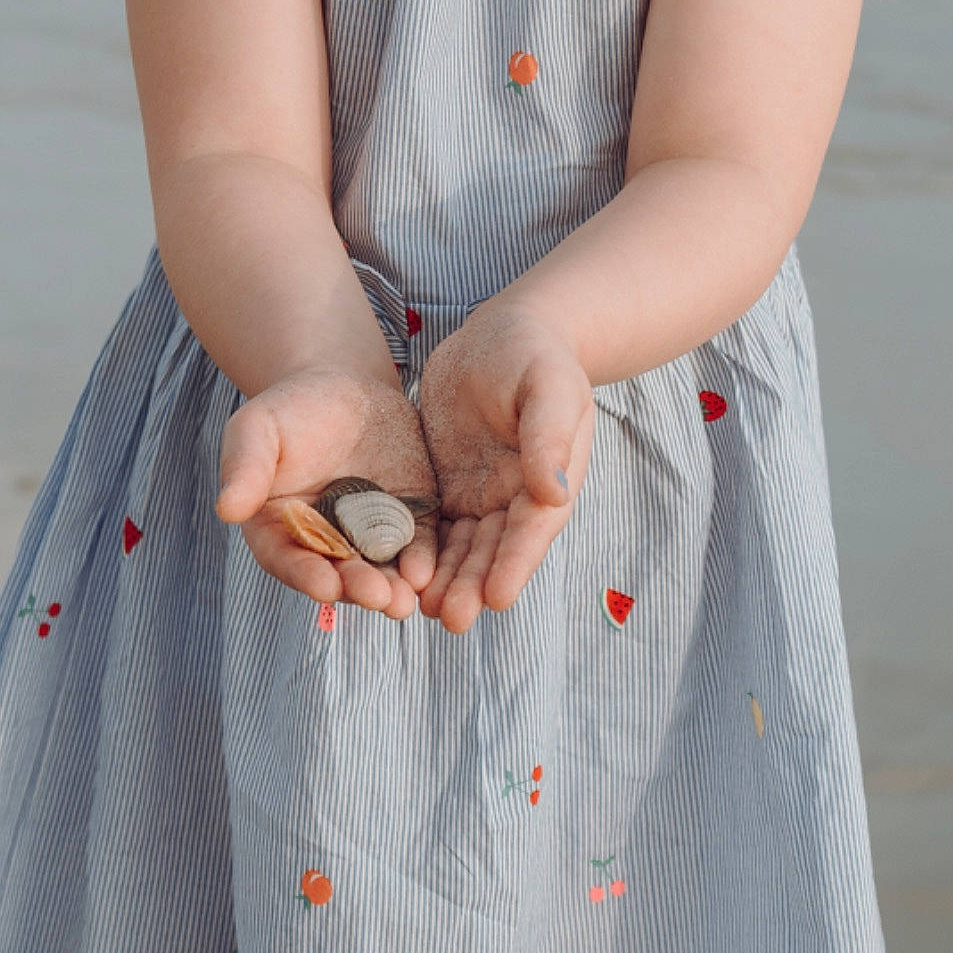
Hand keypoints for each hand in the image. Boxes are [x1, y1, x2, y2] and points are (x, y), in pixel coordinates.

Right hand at [214, 368, 439, 619]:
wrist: (342, 387)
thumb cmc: (289, 409)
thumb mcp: (258, 428)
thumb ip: (245, 467)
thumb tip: (227, 509)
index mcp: (280, 530)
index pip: (290, 560)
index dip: (307, 575)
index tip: (325, 587)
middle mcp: (326, 543)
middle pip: (340, 573)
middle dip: (359, 587)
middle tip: (381, 599)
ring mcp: (369, 534)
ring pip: (381, 568)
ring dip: (394, 587)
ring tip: (407, 598)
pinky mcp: (407, 518)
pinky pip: (416, 544)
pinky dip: (422, 560)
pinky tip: (428, 570)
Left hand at [416, 301, 596, 632]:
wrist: (503, 333)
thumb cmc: (534, 354)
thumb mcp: (548, 385)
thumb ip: (547, 435)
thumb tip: (554, 490)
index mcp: (549, 478)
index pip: (531, 531)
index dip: (514, 565)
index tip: (497, 600)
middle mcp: (516, 496)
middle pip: (493, 550)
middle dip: (474, 585)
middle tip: (450, 619)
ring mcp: (480, 493)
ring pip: (461, 547)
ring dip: (447, 579)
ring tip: (423, 611)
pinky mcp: (446, 484)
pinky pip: (433, 525)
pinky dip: (421, 552)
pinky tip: (399, 575)